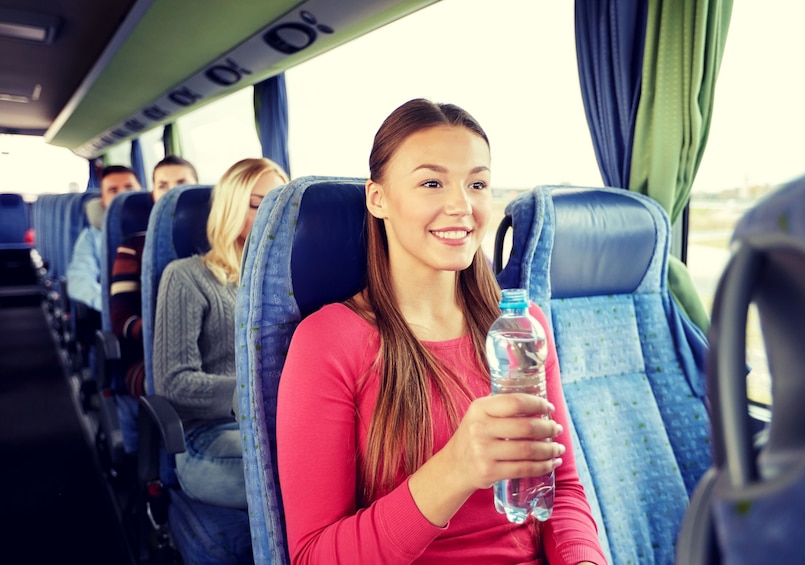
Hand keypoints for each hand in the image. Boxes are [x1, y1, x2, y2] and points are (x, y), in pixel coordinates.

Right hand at [446, 393, 564, 491]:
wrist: (454, 466)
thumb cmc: (474, 436)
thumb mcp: (479, 414)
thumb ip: (502, 405)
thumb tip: (537, 399)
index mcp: (479, 409)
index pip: (515, 402)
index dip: (537, 404)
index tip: (549, 409)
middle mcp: (480, 428)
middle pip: (525, 427)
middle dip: (548, 429)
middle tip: (557, 429)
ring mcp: (483, 452)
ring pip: (528, 450)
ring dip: (549, 449)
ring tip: (558, 447)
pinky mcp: (489, 471)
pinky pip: (524, 469)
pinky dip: (543, 466)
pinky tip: (551, 463)